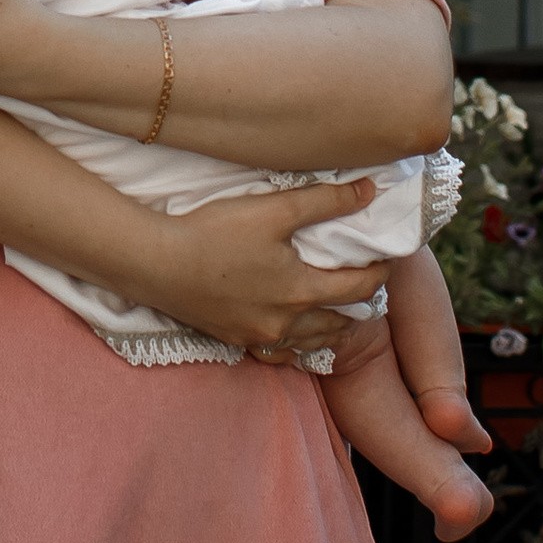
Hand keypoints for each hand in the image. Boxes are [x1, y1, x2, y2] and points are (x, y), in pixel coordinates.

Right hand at [138, 178, 389, 362]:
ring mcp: (259, 336)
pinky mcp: (235, 340)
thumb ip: (326, 201)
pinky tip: (294, 328)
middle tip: (366, 284)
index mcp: (301, 291)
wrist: (156, 264)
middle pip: (341, 322)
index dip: (380, 272)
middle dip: (360, 305)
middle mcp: (286, 323)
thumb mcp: (275, 209)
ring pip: (312, 342)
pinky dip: (297, 341)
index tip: (386, 258)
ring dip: (332, 326)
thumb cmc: (214, 232)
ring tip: (339, 309)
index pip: (361, 288)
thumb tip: (371, 192)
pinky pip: (280, 350)